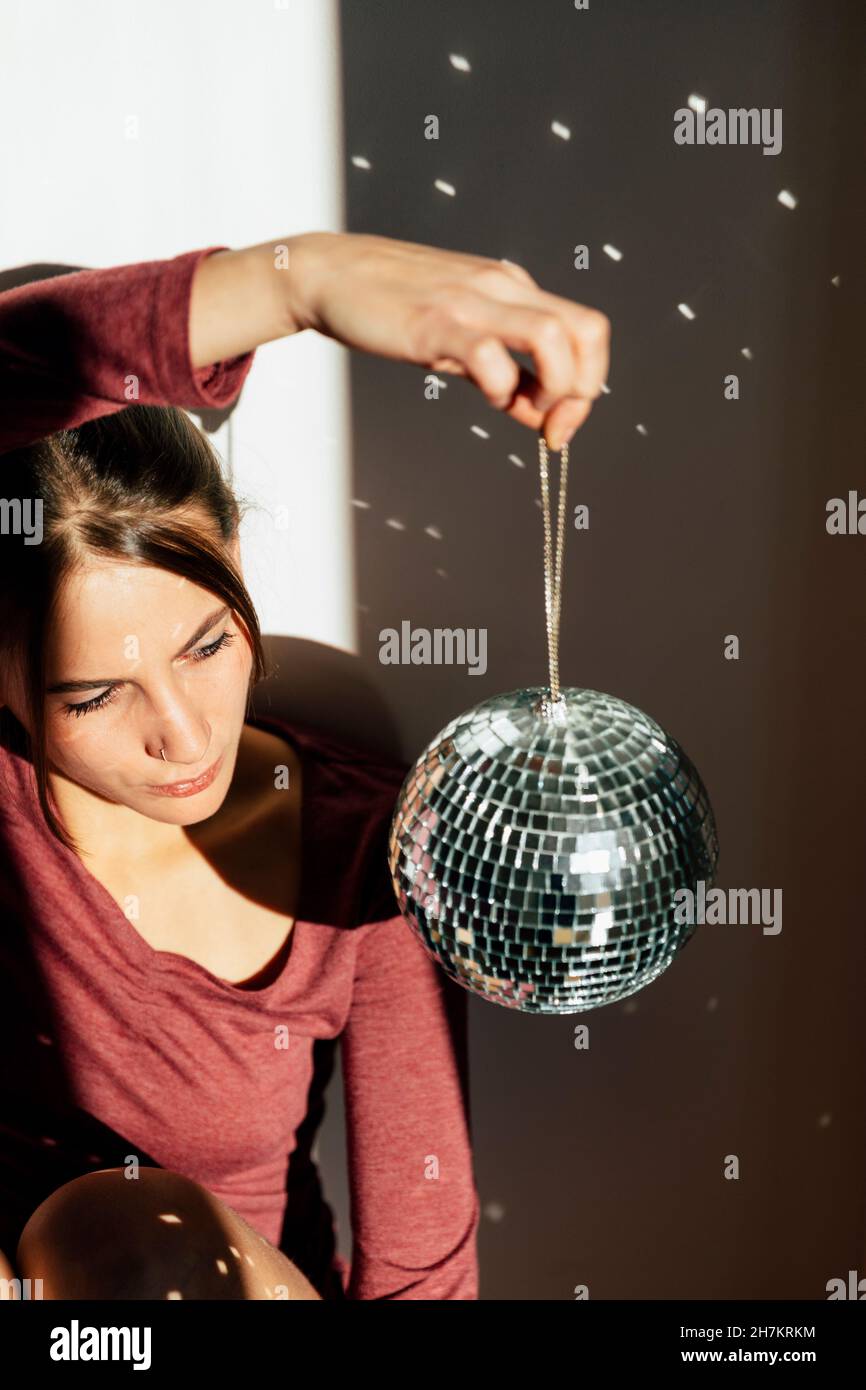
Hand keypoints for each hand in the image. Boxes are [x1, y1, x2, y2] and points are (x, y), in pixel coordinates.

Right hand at [284, 231, 609, 449]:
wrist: (330, 273)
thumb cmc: (393, 307)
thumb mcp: (460, 336)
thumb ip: (503, 370)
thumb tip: (538, 414)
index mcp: (513, 288)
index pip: (585, 329)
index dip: (588, 383)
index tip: (559, 423)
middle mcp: (502, 288)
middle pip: (586, 330)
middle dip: (583, 390)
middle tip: (553, 425)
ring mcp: (470, 302)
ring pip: (551, 338)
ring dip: (552, 388)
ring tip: (520, 409)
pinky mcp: (435, 322)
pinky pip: (489, 355)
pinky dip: (500, 388)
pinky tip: (484, 396)